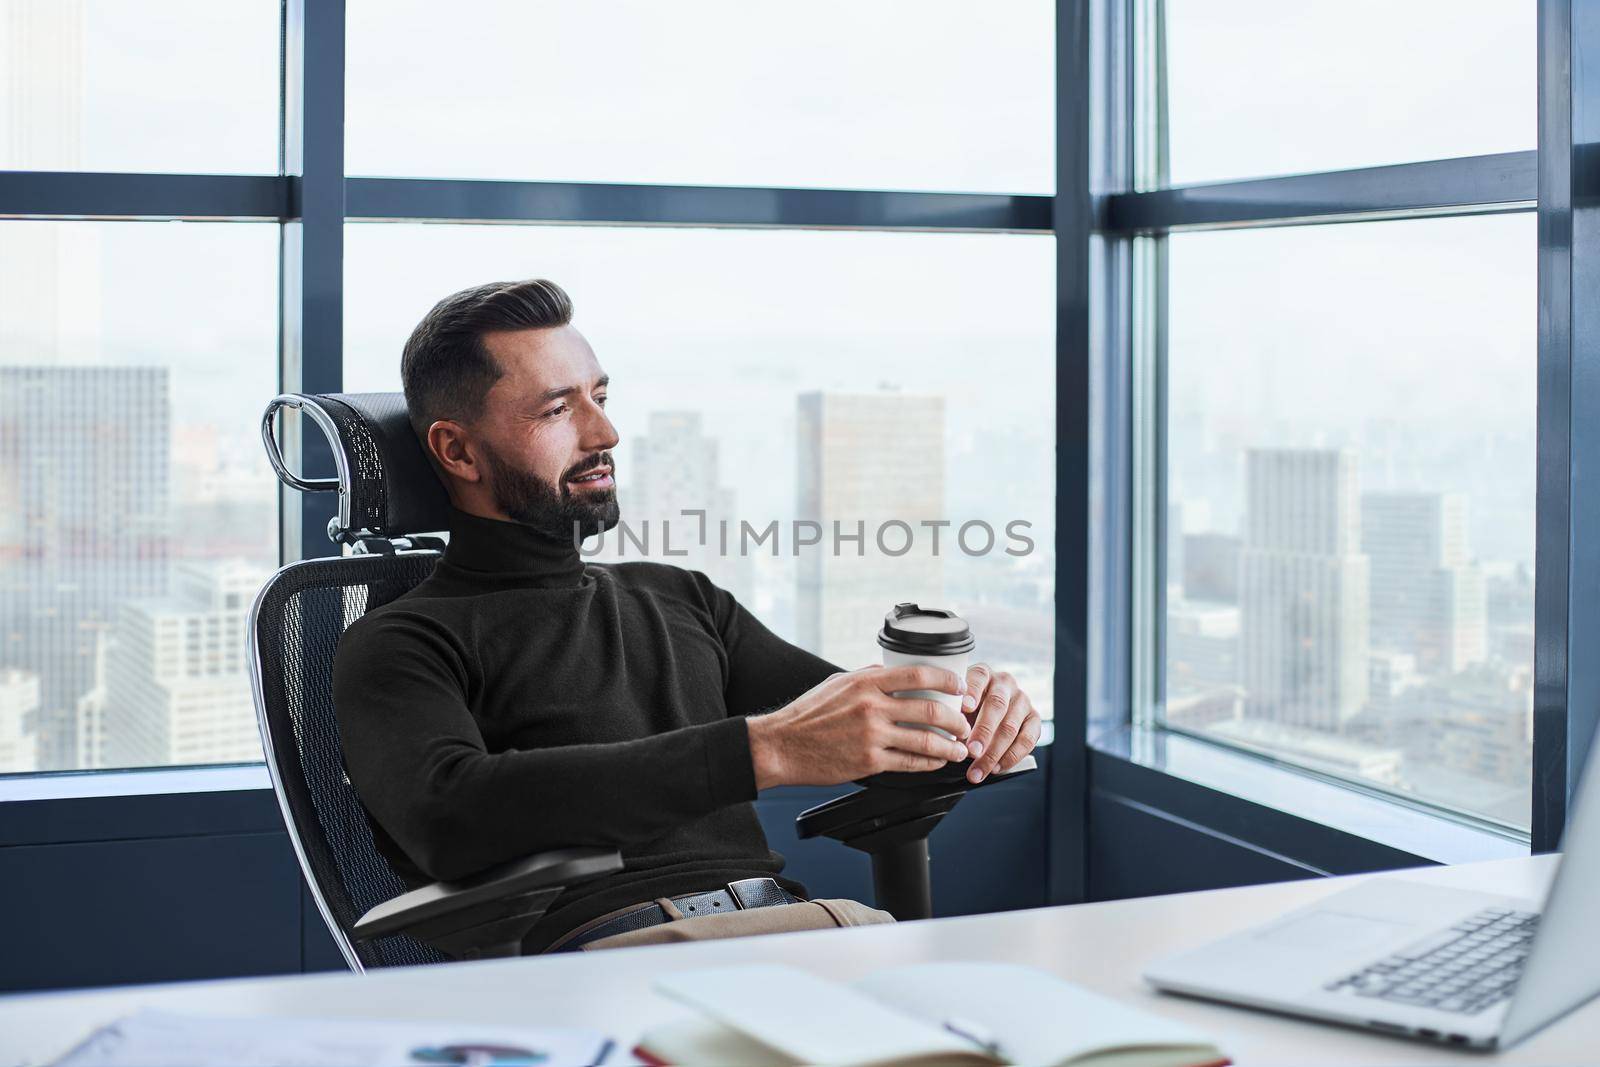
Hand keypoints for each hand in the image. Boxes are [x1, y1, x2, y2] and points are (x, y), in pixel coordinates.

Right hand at [746, 665, 971, 788]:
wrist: (781, 745)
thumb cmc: (807, 715)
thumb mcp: (837, 683)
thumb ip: (868, 677)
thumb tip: (895, 672)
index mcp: (866, 682)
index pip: (918, 674)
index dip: (947, 679)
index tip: (959, 686)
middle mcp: (871, 707)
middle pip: (930, 709)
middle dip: (956, 719)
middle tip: (964, 723)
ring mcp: (871, 736)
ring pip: (926, 741)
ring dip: (949, 746)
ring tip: (958, 748)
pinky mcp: (869, 762)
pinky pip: (909, 763)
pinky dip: (929, 763)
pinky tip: (935, 762)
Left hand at [960, 663, 1040, 783]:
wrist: (984, 713)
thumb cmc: (963, 710)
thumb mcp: (954, 705)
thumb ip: (952, 712)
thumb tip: (948, 733)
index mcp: (983, 673)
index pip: (979, 678)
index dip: (972, 692)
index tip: (965, 707)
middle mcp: (1004, 683)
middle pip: (997, 705)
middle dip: (983, 732)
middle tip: (971, 752)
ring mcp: (1022, 700)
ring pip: (1011, 727)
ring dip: (994, 752)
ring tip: (978, 770)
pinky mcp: (1034, 718)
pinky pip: (1028, 739)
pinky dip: (1012, 756)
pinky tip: (997, 768)